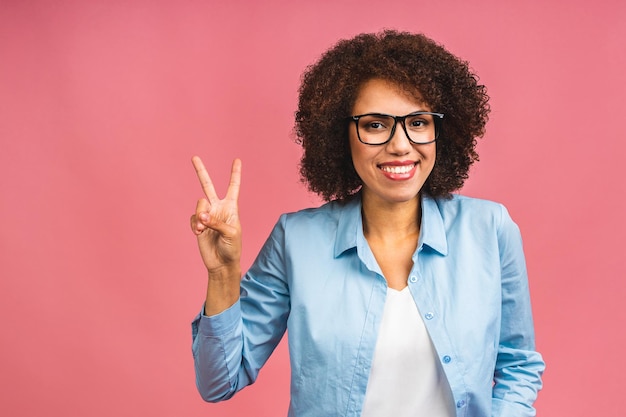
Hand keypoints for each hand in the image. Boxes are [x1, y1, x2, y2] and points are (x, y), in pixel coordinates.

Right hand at [190, 156, 241, 274]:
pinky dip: (195, 225)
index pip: (233, 186)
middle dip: (201, 171)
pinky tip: (200, 233)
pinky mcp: (198, 224)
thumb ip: (217, 222)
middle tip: (194, 157)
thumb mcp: (230, 234)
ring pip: (199, 204)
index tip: (237, 160)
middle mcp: (218, 207)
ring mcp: (207, 215)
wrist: (221, 263)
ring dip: (201, 216)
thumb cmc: (233, 248)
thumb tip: (202, 216)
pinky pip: (193, 218)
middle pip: (208, 185)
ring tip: (204, 228)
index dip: (235, 173)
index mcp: (231, 207)